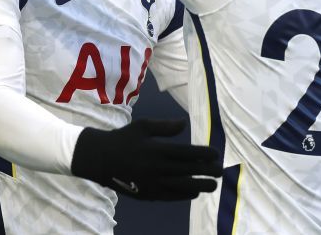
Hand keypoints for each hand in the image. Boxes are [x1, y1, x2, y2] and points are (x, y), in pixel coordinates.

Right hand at [71, 118, 221, 200]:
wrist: (100, 159)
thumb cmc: (123, 139)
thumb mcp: (142, 126)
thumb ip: (165, 126)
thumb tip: (184, 124)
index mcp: (157, 150)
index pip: (188, 153)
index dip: (204, 154)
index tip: (216, 154)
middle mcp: (157, 168)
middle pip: (189, 171)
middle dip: (207, 172)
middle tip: (220, 172)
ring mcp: (153, 183)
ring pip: (182, 187)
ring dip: (200, 187)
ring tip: (212, 186)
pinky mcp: (148, 194)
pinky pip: (171, 196)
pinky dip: (184, 194)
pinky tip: (194, 191)